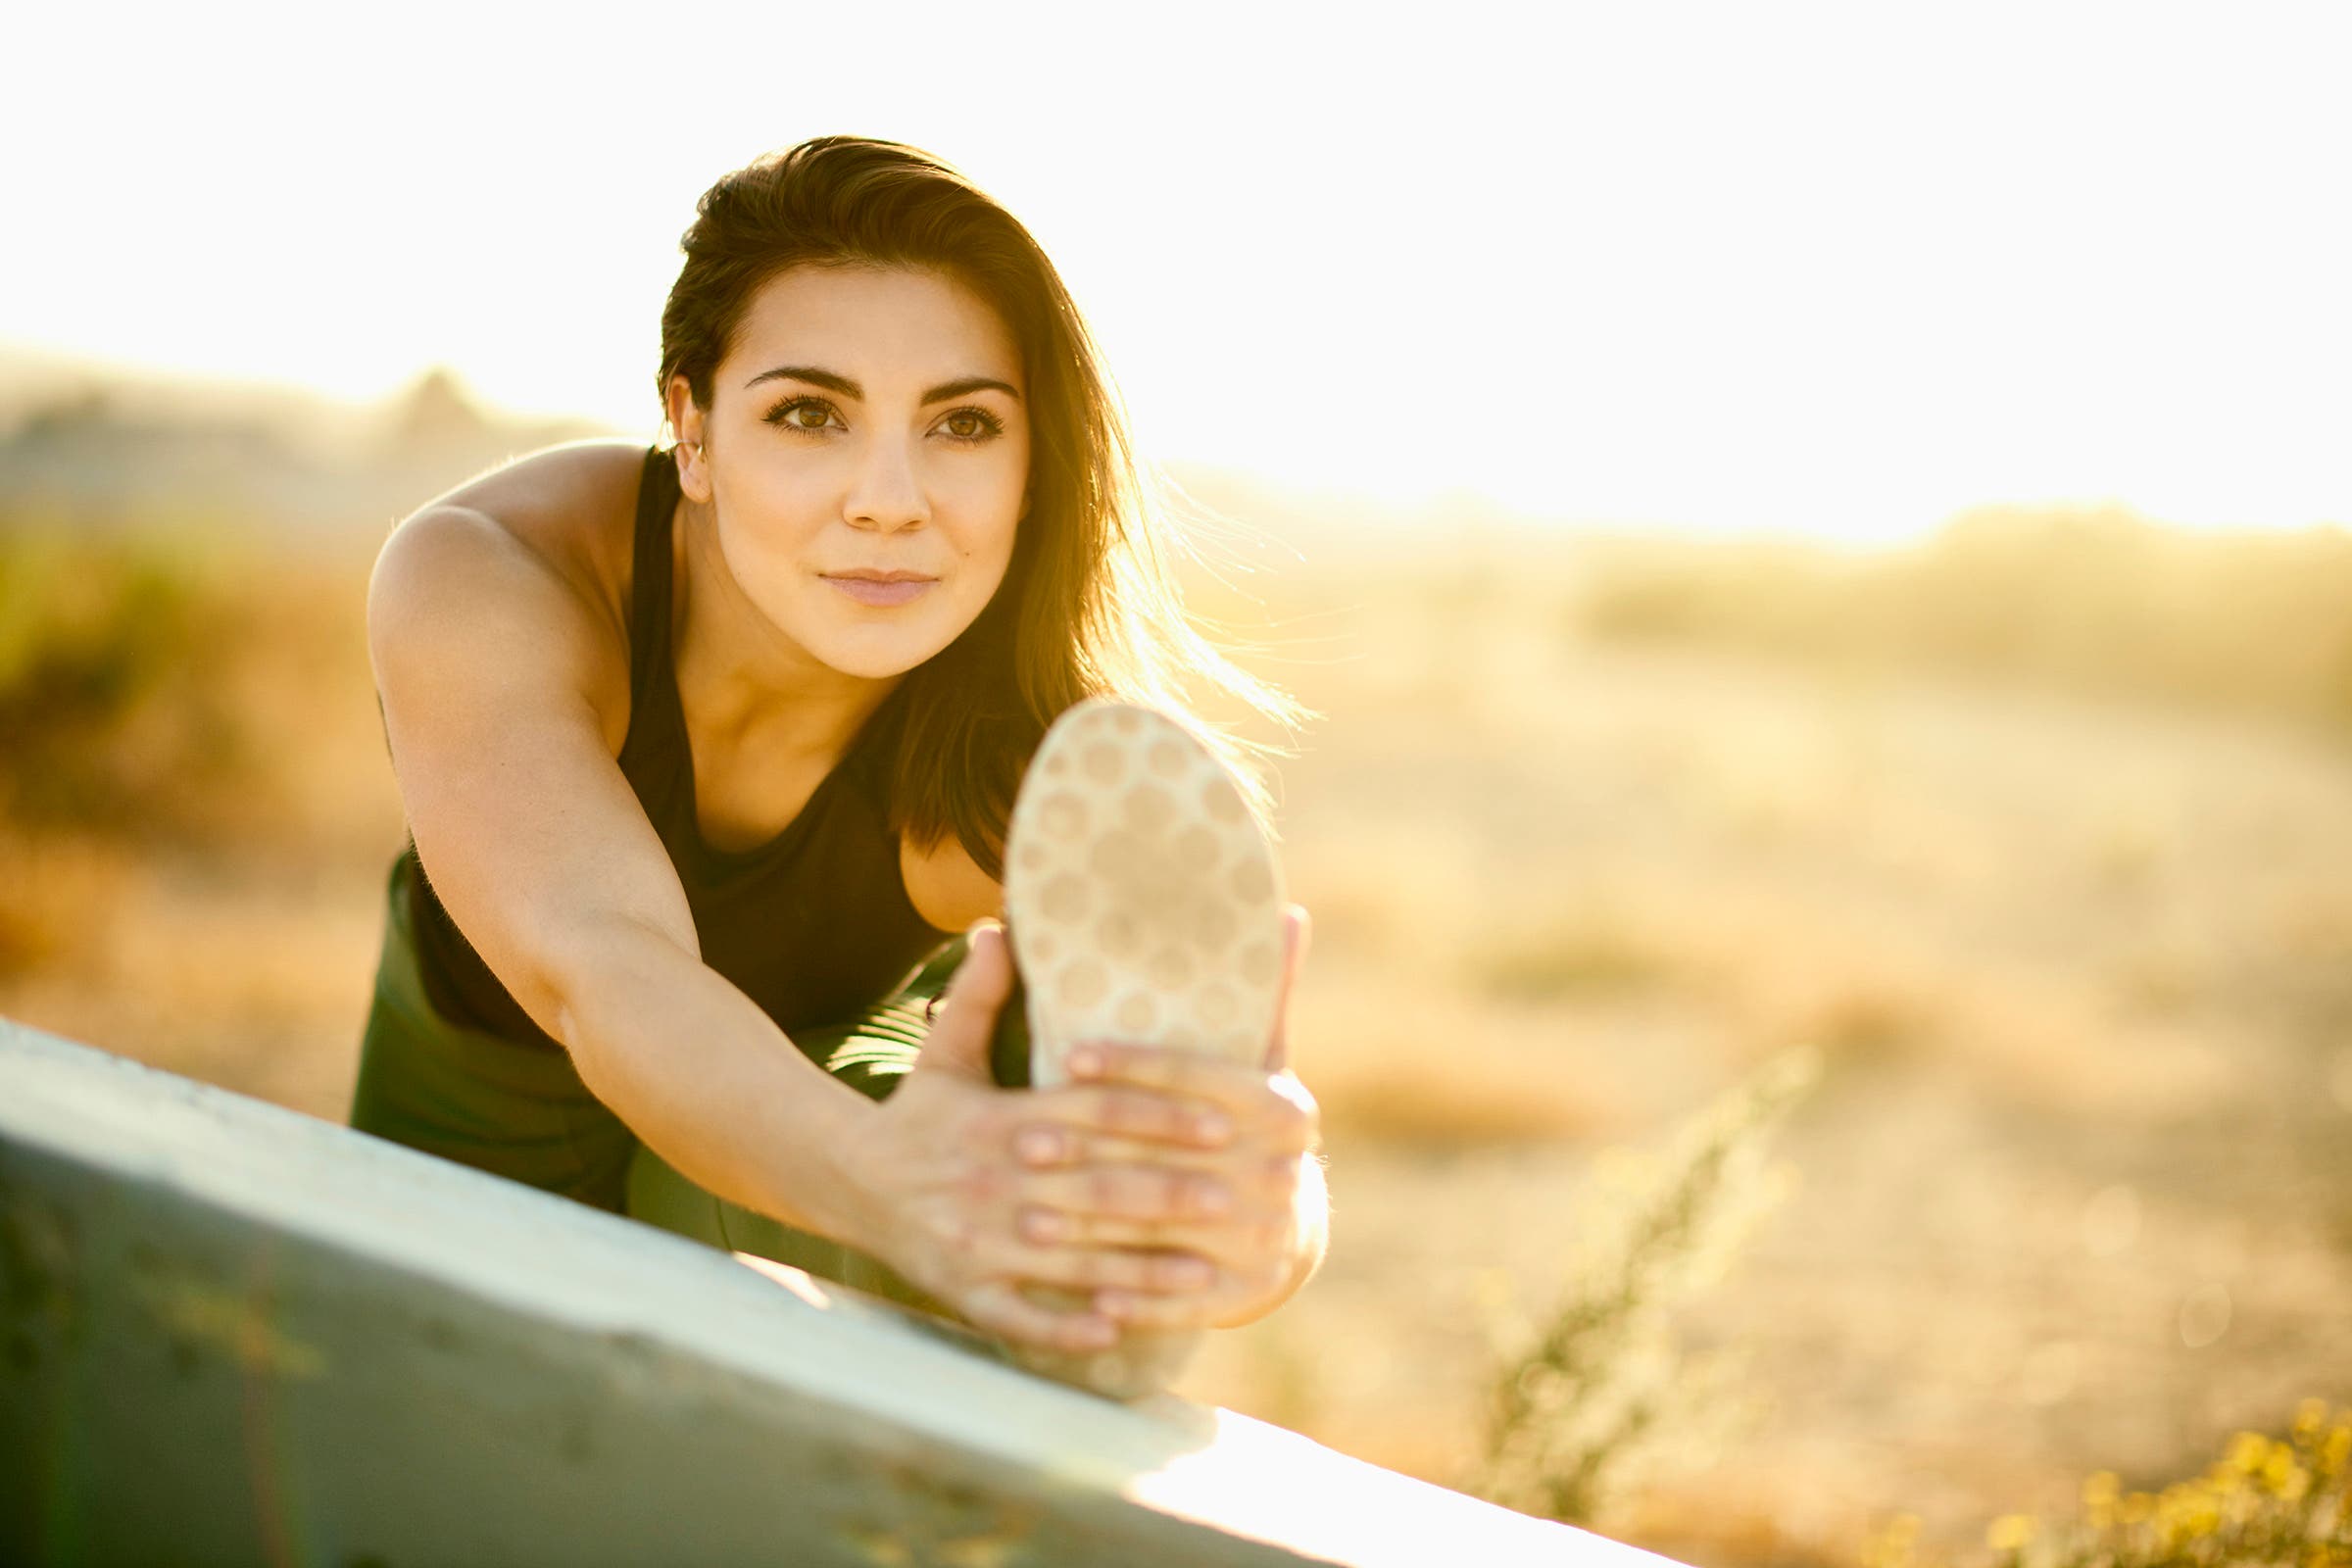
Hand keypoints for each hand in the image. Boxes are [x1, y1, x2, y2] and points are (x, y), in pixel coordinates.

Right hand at [841, 923, 1241, 1352]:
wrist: (843, 1179)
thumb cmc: (916, 1116)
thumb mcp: (945, 1053)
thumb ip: (981, 994)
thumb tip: (1002, 923)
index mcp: (1002, 1121)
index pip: (1095, 1113)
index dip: (1160, 1116)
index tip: (1222, 1124)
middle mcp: (995, 1182)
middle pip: (1096, 1187)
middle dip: (1167, 1196)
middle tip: (1235, 1201)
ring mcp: (979, 1243)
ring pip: (1072, 1259)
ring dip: (1139, 1271)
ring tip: (1204, 1276)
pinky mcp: (962, 1292)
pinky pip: (1019, 1317)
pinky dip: (1065, 1325)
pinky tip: (1115, 1328)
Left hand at [1004, 905, 1325, 1332]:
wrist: (1287, 1231)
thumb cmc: (1249, 1129)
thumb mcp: (1257, 1065)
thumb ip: (1262, 994)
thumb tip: (1285, 909)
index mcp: (1282, 1107)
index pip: (1198, 1077)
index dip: (1132, 1065)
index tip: (1066, 1056)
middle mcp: (1281, 1171)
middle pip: (1170, 1157)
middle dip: (1090, 1154)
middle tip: (1019, 1145)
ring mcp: (1266, 1236)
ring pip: (1163, 1227)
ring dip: (1091, 1227)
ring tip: (1025, 1217)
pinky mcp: (1246, 1295)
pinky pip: (1178, 1297)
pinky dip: (1129, 1299)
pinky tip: (1076, 1293)